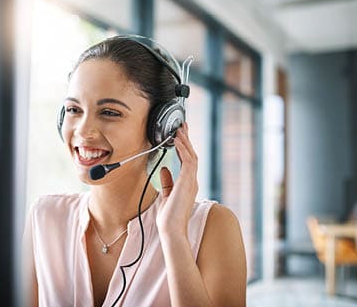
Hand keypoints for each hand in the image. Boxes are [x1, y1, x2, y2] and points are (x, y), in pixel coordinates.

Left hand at [156, 122, 198, 236]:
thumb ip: (167, 182)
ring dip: (185, 141)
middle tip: (182, 126)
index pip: (188, 161)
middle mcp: (192, 181)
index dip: (185, 147)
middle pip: (191, 155)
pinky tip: (178, 140)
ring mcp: (191, 181)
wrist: (171, 229)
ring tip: (180, 129)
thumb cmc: (169, 218)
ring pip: (191, 155)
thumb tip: (165, 169)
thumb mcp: (166, 195)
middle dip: (187, 140)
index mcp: (188, 184)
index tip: (180, 136)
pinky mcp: (188, 182)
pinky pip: (188, 161)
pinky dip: (183, 149)